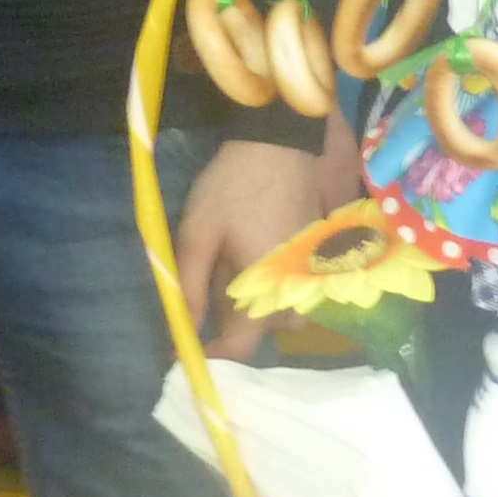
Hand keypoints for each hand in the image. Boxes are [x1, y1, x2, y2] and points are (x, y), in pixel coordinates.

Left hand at [177, 133, 340, 355]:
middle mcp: (293, 291)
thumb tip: (180, 335)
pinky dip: (272, 284)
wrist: (279, 143)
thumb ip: (189, 289)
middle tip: (208, 279)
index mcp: (263, 290)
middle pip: (261, 330)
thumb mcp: (198, 235)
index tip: (185, 347)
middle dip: (231, 320)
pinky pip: (294, 289)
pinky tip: (256, 250)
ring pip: (281, 312)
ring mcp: (310, 275)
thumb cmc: (232, 188)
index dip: (210, 354)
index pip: (239, 347)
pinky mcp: (317, 258)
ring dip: (257, 304)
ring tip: (234, 268)